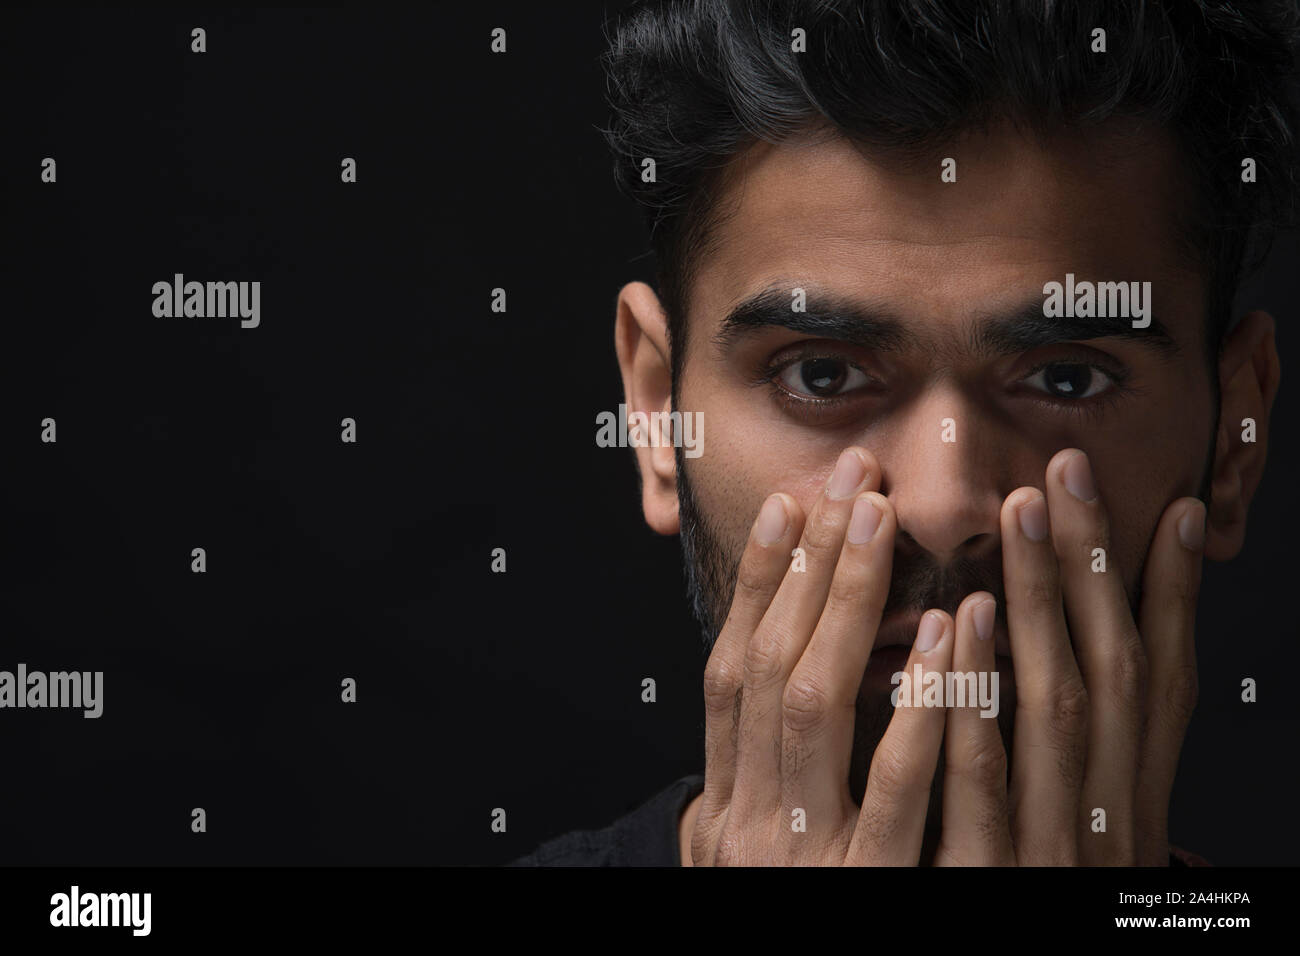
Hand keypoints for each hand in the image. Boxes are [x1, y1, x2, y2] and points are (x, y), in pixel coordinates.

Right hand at [690, 446, 959, 864]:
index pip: (732, 673)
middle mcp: (746, 821)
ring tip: (883, 522)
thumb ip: (747, 798)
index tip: (788, 509)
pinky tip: (948, 638)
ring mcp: (799, 855)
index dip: (757, 587)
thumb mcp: (744, 868)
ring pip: (814, 706)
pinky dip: (920, 705)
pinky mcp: (862, 892)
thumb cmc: (777, 927)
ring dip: (849, 607)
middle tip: (847, 482)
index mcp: (725, 807)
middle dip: (807, 569)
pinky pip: (894, 789)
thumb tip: (742, 730)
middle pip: (769, 667)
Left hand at [934, 448, 1204, 864]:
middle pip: (1104, 674)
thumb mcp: (1082, 825)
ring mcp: (1053, 848)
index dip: (1167, 596)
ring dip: (1039, 614)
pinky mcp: (992, 882)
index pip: (1156, 683)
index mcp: (1128, 802)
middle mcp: (1106, 817)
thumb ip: (1079, 746)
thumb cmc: (1047, 894)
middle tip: (1061, 475)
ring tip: (1019, 524)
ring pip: (1053, 714)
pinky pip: (980, 786)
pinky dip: (974, 706)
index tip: (1170, 509)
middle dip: (1084, 572)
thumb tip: (1082, 658)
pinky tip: (954, 636)